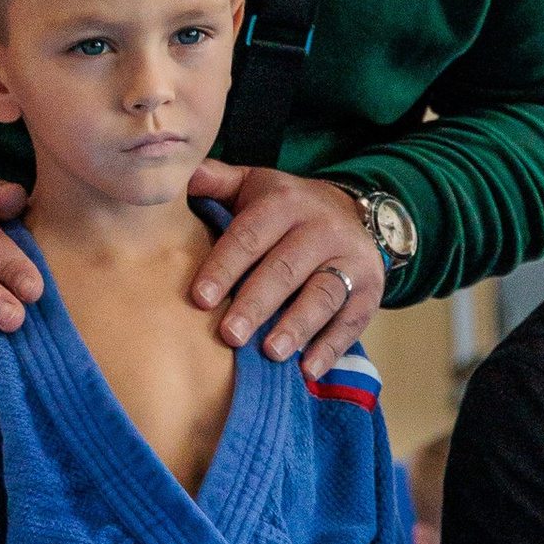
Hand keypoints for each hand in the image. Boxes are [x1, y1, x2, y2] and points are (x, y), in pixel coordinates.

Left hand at [185, 163, 380, 362]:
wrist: (351, 212)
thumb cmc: (285, 207)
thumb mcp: (254, 186)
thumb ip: (215, 181)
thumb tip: (172, 174)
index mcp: (286, 202)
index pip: (251, 235)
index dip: (225, 266)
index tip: (200, 298)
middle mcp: (322, 228)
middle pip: (287, 268)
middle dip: (257, 303)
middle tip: (230, 335)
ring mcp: (351, 259)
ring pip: (324, 294)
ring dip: (297, 326)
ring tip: (271, 353)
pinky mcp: (371, 289)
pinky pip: (353, 319)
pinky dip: (331, 347)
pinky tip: (308, 369)